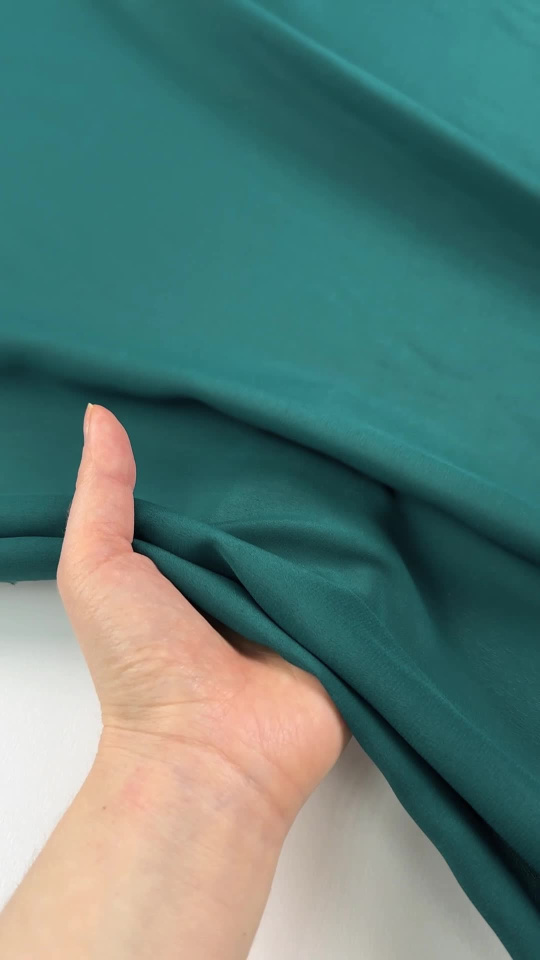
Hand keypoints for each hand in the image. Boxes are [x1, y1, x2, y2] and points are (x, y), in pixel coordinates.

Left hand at [57, 404, 348, 831]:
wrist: (209, 752)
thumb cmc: (142, 664)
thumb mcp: (97, 569)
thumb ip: (100, 495)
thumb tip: (98, 414)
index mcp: (196, 561)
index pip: (221, 490)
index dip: (231, 449)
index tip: (253, 393)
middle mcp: (250, 577)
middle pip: (278, 509)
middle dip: (293, 468)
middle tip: (319, 406)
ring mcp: (301, 602)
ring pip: (326, 536)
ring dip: (340, 505)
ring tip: (365, 437)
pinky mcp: (346, 626)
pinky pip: (366, 577)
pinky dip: (377, 548)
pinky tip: (397, 498)